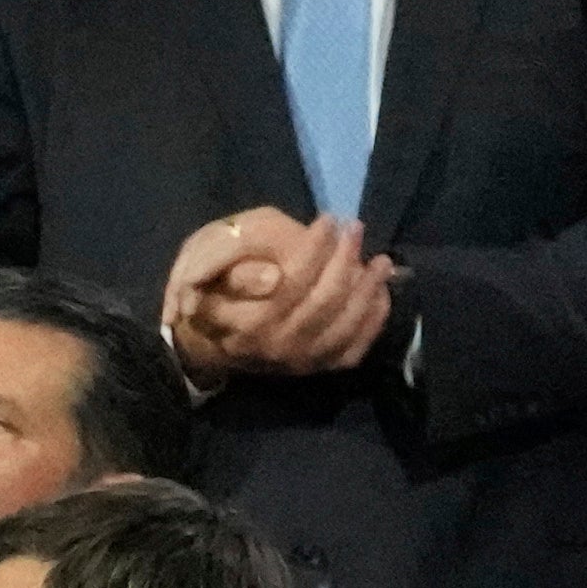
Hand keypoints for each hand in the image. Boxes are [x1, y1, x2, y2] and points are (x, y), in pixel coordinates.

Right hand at [161, 207, 400, 381]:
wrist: (210, 344)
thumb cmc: (210, 294)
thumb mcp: (206, 273)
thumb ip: (236, 272)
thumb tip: (272, 277)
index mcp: (249, 325)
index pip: (292, 285)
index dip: (315, 249)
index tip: (328, 219)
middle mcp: (278, 348)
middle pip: (324, 303)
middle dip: (345, 260)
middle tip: (355, 227)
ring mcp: (301, 362)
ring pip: (345, 326)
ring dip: (368, 289)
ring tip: (380, 259)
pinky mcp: (318, 368)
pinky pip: (355, 349)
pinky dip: (373, 321)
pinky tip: (380, 293)